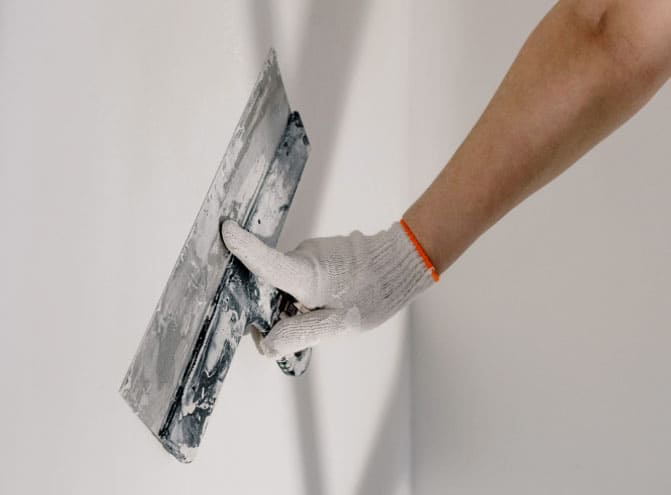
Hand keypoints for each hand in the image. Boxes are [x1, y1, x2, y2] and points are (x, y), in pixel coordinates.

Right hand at [221, 220, 436, 357]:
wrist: (400, 265)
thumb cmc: (373, 295)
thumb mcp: (337, 325)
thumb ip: (299, 334)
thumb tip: (266, 343)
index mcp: (305, 274)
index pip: (267, 262)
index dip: (244, 249)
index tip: (225, 230)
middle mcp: (302, 257)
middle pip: (269, 282)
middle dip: (274, 306)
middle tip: (303, 322)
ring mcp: (310, 251)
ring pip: (285, 280)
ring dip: (295, 300)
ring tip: (325, 309)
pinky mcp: (318, 252)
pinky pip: (299, 273)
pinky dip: (306, 289)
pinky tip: (328, 298)